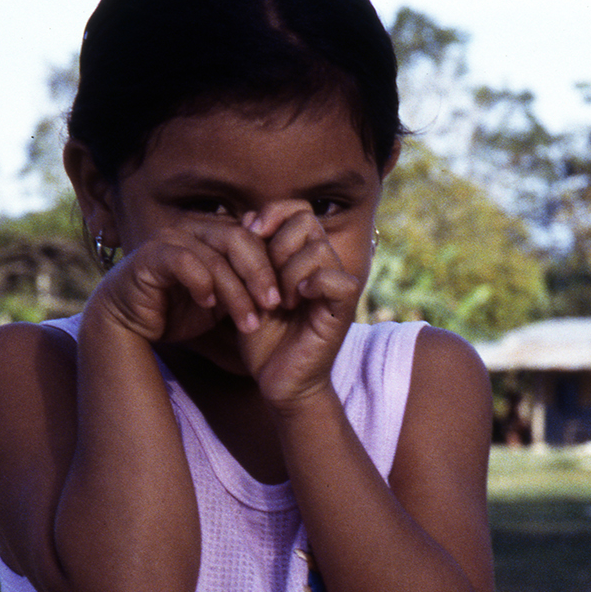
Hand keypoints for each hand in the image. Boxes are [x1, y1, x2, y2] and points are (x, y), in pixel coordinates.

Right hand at [86, 224, 283, 345]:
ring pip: (215, 257)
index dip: (273, 266)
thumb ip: (248, 286)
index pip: (254, 239)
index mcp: (215, 234)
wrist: (131, 323)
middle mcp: (195, 229)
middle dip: (260, 275)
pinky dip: (201, 283)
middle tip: (274, 305)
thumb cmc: (179, 310)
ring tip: (249, 322)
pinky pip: (184, 262)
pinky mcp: (151, 254)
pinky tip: (209, 305)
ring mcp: (172, 238)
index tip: (289, 298)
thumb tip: (291, 288)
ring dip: (236, 293)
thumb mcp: (224, 300)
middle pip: (239, 240)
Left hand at [236, 202, 360, 406]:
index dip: (273, 213)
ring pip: (317, 248)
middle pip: (306, 221)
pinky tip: (295, 302)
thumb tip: (248, 217)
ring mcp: (335, 286)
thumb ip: (251, 254)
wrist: (279, 381)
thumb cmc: (263, 338)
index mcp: (303, 256)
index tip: (250, 235)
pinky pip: (336, 279)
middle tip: (264, 279)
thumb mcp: (248, 288)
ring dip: (288, 271)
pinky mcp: (342, 310)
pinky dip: (312, 284)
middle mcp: (323, 265)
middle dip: (276, 244)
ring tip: (278, 300)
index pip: (298, 209)